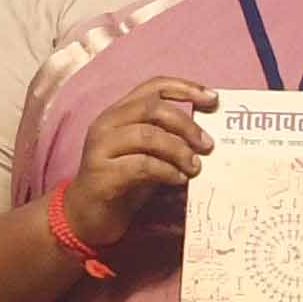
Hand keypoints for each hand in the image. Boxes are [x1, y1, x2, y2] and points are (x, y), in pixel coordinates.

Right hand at [61, 79, 217, 257]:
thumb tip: (212, 137)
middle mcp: (107, 124)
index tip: (214, 100)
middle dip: (186, 125)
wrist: (88, 215)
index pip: (153, 87)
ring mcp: (100, 147)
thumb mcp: (152, 154)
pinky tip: (178, 180)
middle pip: (152, 108)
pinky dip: (166, 171)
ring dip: (179, 150)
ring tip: (195, 168)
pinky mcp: (101, 173)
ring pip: (146, 134)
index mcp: (120, 113)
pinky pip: (141, 165)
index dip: (186, 88)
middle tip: (208, 145)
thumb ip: (172, 139)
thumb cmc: (125, 182)